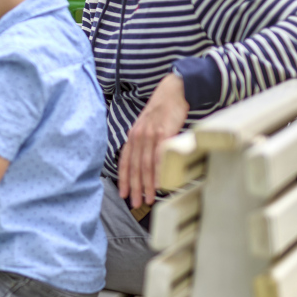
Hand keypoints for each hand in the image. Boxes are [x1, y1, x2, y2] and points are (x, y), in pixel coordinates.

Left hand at [117, 73, 190, 207]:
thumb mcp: (147, 126)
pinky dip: (158, 172)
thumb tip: (143, 162)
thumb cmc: (162, 111)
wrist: (173, 92)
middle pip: (134, 167)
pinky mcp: (164, 134)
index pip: (125, 161)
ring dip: (147, 185)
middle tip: (135, 204)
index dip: (123, 179)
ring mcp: (150, 135)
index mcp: (133, 136)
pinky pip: (160, 157)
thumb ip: (143, 143)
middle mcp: (138, 136)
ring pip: (146, 165)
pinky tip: (159, 184)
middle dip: (134, 187)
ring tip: (149, 199)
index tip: (123, 194)